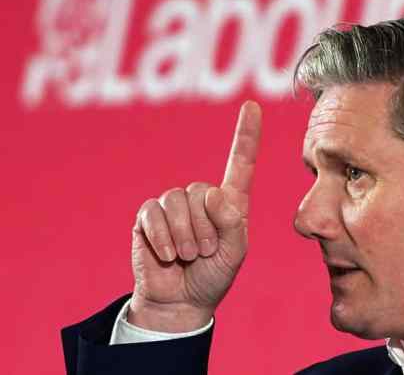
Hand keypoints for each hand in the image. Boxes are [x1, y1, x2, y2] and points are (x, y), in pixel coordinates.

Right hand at [128, 101, 261, 331]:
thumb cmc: (214, 274)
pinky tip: (168, 255)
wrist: (181, 300)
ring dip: (185, 236)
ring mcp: (173, 205)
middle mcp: (201, 197)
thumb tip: (211, 192)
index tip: (252, 106)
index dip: (246, 135)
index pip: (240, 163)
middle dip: (204, 230)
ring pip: (177, 202)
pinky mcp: (148, 216)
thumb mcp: (235, 252)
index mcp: (229, 202)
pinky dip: (162, 238)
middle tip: (205, 253)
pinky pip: (153, 213)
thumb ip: (231, 223)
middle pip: (201, 193)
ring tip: (188, 255)